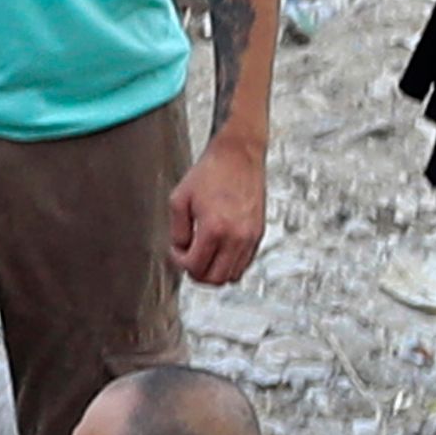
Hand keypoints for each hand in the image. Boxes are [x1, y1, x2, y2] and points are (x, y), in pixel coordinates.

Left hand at [168, 133, 267, 286]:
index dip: (180, 263)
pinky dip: (229, 264)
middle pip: (215, 279)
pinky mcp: (259, 233)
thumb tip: (181, 251)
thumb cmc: (210, 173)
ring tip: (203, 255)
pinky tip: (218, 250)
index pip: (195, 266)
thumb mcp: (179, 200)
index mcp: (215, 229)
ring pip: (232, 275)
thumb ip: (178, 231)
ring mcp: (251, 236)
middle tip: (188, 260)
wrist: (238, 155)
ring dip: (214, 271)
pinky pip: (245, 262)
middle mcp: (237, 236)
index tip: (176, 250)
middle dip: (197, 274)